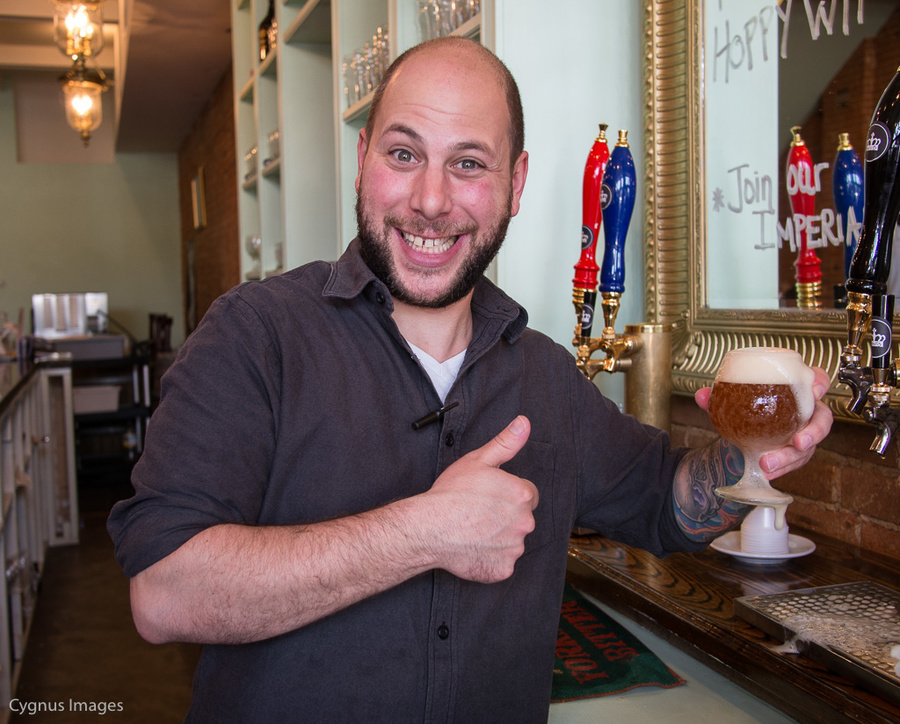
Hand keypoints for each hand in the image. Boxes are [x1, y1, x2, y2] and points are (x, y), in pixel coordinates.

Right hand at [424, 415, 537, 582]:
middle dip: (505, 516)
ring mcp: (515, 548)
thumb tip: (524, 423)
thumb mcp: (478, 460)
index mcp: (522, 494)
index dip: (508, 494)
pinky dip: (490, 558)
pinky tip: (472, 548)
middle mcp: (525, 522)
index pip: (529, 495)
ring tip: (472, 531)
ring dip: (498, 538)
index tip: (489, 497)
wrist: (429, 528)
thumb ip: (506, 442)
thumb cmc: (451, 493)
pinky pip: (502, 563)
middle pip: (522, 518)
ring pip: (512, 541)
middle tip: (478, 513)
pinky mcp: (503, 569)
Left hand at [695, 366, 832, 477]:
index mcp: (796, 390)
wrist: (744, 431)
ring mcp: (803, 433)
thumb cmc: (750, 408)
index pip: (818, 381)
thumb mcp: (735, 400)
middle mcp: (806, 412)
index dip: (821, 384)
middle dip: (814, 432)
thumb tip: (702, 396)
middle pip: (822, 419)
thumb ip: (718, 397)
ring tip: (770, 463)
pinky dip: (780, 468)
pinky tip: (767, 471)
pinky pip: (794, 462)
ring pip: (808, 447)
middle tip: (798, 442)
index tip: (814, 390)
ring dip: (790, 457)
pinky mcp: (796, 452)